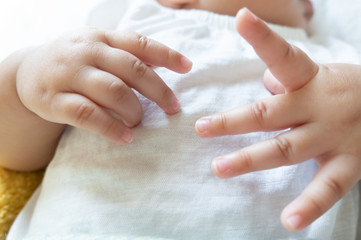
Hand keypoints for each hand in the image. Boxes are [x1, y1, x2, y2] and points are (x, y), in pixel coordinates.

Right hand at [16, 28, 191, 143]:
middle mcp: (86, 52)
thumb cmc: (75, 62)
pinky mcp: (53, 100)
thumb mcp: (97, 49)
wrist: (27, 72)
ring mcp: (68, 75)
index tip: (188, 68)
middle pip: (132, 69)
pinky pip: (87, 114)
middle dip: (158, 90)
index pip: (139, 43)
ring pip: (113, 91)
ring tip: (140, 123)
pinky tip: (125, 137)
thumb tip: (165, 63)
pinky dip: (111, 127)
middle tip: (173, 108)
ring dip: (134, 110)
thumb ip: (127, 55)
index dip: (166, 55)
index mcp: (101, 38)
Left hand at [195, 8, 360, 230]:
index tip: (242, 18)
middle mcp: (317, 106)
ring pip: (285, 150)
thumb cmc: (346, 88)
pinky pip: (328, 187)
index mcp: (310, 79)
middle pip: (268, 114)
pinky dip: (310, 206)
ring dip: (250, 160)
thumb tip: (264, 84)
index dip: (262, 37)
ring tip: (220, 168)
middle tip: (201, 128)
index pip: (282, 55)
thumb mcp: (319, 73)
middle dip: (232, 121)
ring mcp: (332, 136)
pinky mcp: (350, 162)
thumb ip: (288, 78)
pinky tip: (289, 221)